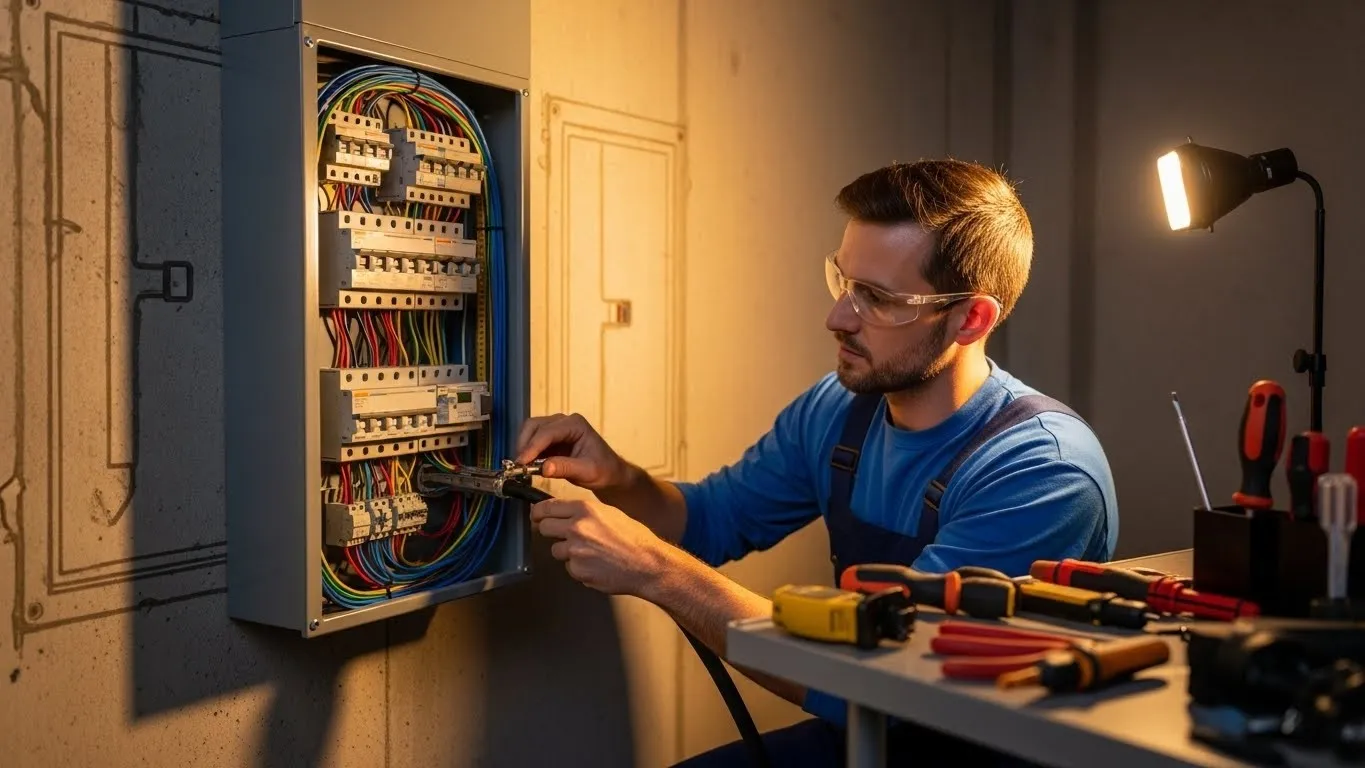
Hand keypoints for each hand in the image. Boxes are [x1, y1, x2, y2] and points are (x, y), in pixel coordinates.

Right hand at [515, 413, 629, 492]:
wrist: (610, 475)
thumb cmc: (604, 470)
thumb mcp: (586, 471)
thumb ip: (565, 468)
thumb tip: (543, 468)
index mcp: (576, 424)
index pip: (548, 432)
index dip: (532, 447)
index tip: (521, 463)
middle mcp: (564, 422)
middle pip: (535, 426)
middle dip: (524, 444)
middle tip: (518, 466)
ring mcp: (557, 429)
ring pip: (531, 431)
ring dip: (524, 447)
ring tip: (522, 467)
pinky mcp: (551, 440)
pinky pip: (533, 441)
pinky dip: (528, 452)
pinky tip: (528, 466)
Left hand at [530, 498, 668, 596]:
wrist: (647, 563)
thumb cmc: (633, 538)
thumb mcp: (609, 513)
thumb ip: (584, 512)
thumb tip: (564, 513)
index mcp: (584, 509)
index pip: (546, 508)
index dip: (539, 513)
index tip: (537, 516)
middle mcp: (576, 528)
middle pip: (544, 528)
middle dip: (551, 532)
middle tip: (564, 536)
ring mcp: (575, 551)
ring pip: (556, 550)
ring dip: (567, 552)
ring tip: (590, 552)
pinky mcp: (578, 570)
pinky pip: (569, 567)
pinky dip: (579, 567)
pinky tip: (596, 564)